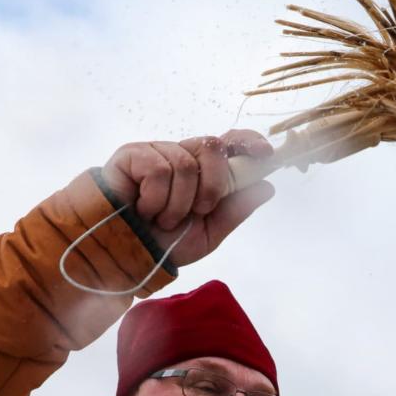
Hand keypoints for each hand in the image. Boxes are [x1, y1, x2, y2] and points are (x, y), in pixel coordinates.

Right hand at [99, 129, 274, 266]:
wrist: (127, 254)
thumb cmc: (165, 244)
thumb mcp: (209, 233)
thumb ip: (235, 210)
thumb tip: (267, 186)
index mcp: (202, 170)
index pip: (228, 142)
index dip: (248, 141)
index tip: (265, 153)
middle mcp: (182, 155)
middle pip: (211, 147)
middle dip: (211, 185)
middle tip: (198, 211)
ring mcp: (157, 152)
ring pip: (184, 164)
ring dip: (177, 203)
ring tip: (162, 220)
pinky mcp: (132, 154)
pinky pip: (158, 169)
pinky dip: (155, 199)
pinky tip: (144, 210)